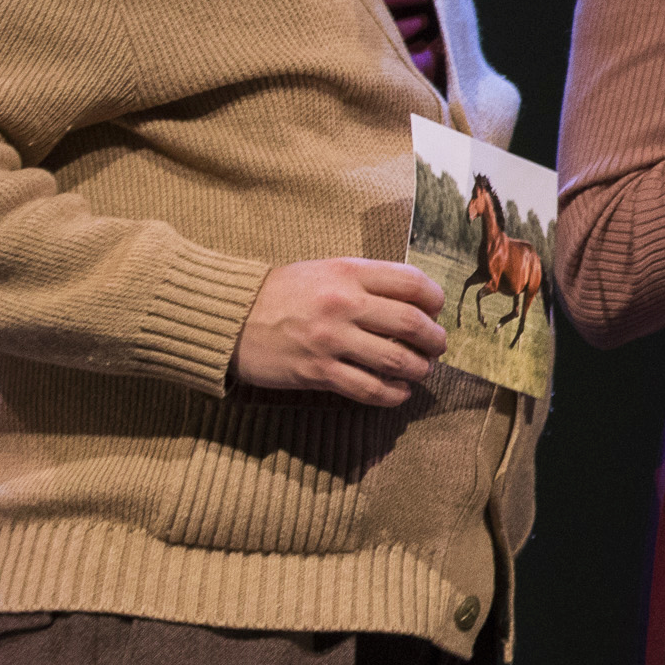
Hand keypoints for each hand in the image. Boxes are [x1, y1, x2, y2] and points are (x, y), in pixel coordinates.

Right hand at [232, 258, 445, 405]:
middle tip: (437, 346)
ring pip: (397, 361)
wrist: (228, 316)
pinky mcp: (317, 372)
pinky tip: (398, 392)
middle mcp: (343, 303)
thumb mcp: (325, 270)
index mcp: (349, 272)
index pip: (413, 283)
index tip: (435, 311)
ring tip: (421, 370)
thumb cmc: (282, 292)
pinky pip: (369, 389)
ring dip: (419, 369)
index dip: (435, 300)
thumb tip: (416, 301)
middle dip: (435, 340)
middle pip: (413, 324)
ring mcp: (330, 340)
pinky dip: (393, 394)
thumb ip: (367, 280)